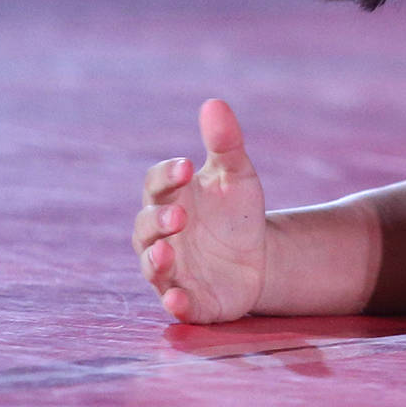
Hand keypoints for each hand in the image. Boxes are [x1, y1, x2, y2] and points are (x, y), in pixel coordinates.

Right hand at [133, 98, 267, 322]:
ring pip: (152, 267)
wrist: (258, 257)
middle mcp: (161, 237)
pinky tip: (179, 299)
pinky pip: (176, 303)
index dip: (167, 176)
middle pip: (146, 228)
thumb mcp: (236, 175)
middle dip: (159, 222)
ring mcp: (172, 270)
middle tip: (179, 216)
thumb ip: (225, 143)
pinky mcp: (190, 300)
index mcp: (171, 200)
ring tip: (167, 252)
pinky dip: (175, 302)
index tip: (187, 166)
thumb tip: (214, 103)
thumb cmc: (236, 211)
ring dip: (156, 261)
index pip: (156, 185)